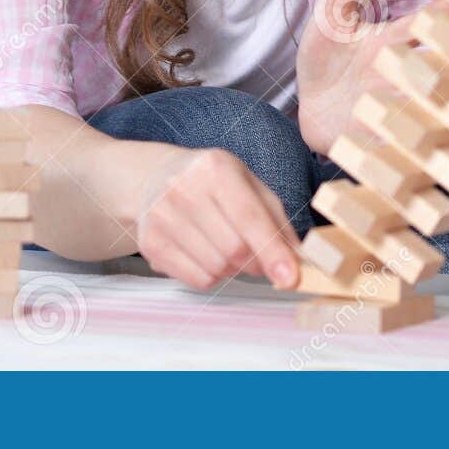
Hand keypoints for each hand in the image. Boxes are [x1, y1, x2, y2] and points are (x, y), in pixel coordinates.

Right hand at [133, 141, 300, 290]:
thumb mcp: (249, 185)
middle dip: (255, 261)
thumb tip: (298, 259)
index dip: (271, 250)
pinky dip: (213, 276)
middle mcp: (184, 189)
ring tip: (226, 248)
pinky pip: (197, 279)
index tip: (290, 277)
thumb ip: (276, 220)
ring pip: (216, 268)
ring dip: (233, 269)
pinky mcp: (150, 243)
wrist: (154, 178)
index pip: (248, 217)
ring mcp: (162, 217)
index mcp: (216, 168)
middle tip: (257, 256)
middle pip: (234, 249)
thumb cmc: (212, 183)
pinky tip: (206, 254)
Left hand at [295, 0, 436, 152]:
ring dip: (439, 103)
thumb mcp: (330, 19)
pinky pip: (410, 144)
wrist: (310, 113)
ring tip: (443, 97)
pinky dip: (414, 143)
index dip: (447, 15)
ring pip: (435, 107)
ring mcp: (400, 109)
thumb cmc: (327, 61)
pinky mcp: (388, 140)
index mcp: (397, 42)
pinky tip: (415, 142)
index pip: (430, 24)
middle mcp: (406, 75)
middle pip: (444, 66)